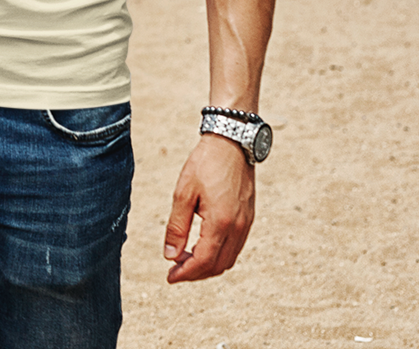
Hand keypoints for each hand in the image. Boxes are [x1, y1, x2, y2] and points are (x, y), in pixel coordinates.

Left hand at [162, 134, 255, 282]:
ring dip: (208, 265)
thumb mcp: (183, 193)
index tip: (169, 276)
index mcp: (220, 222)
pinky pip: (236, 247)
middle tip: (175, 269)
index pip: (203, 261)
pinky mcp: (248, 217)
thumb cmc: (205, 164)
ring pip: (229, 259)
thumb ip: (176, 226)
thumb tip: (170, 255)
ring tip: (186, 259)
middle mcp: (238, 227)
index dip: (185, 273)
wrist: (232, 142)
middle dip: (195, 273)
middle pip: (218, 266)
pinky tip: (203, 246)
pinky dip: (219, 254)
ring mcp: (246, 223)